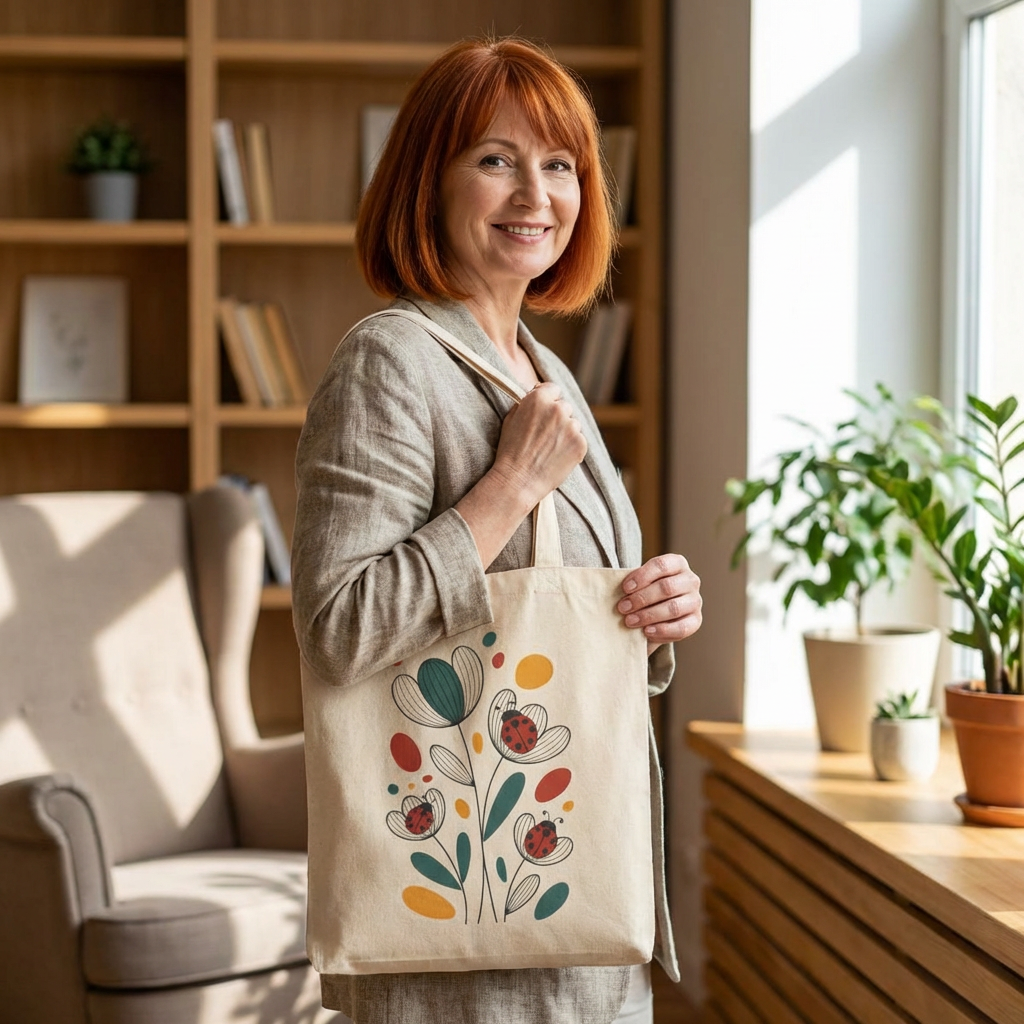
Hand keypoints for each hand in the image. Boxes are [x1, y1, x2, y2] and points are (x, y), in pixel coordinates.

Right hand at [489, 382, 586, 508]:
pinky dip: (571, 447)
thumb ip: (527, 402)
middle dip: (557, 417)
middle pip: (564, 406)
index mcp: (539, 399)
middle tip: (545, 435)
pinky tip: (556, 457)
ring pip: (573, 423)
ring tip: (549, 448)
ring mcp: (571, 426)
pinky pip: (579, 440)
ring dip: (565, 432)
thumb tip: (538, 393)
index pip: (553, 389)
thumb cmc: (510, 450)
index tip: (544, 412)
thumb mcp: (511, 418)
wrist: (518, 480)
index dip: (548, 400)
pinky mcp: (581, 443)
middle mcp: (558, 409)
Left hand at [617, 554, 701, 655]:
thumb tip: (617, 593)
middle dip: (641, 598)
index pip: (661, 565)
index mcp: (677, 563)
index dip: (642, 576)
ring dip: (649, 615)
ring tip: (630, 621)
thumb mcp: (640, 584)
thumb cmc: (645, 593)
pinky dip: (662, 630)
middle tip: (622, 608)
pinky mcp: (696, 621)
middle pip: (667, 587)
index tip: (625, 588)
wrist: (657, 614)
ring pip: (673, 608)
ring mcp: (695, 601)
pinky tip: (646, 631)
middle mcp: (690, 580)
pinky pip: (681, 627)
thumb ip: (633, 585)